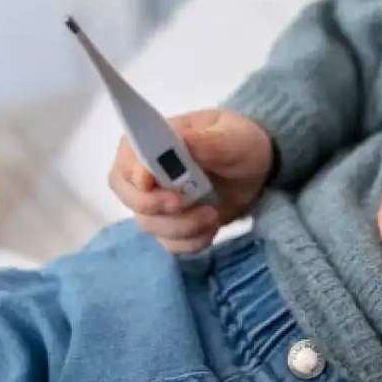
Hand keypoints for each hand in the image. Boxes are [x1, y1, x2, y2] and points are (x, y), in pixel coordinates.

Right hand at [109, 109, 272, 253]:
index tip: (151, 182)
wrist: (254, 172)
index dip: (134, 174)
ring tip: (213, 213)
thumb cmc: (237, 143)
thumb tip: (183, 140)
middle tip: (182, 203)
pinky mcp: (170, 226)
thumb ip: (207, 141)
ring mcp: (156, 203)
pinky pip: (169, 243)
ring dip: (182, 225)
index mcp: (152, 142)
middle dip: (154, 206)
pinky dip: (192, 241)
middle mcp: (145, 173)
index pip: (127, 160)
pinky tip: (211, 227)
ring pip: (149, 224)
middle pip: (129, 197)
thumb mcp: (232, 137)